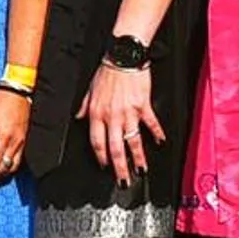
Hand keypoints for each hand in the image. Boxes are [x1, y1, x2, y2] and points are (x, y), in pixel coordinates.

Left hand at [0, 88, 29, 183]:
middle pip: (4, 168)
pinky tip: (2, 167)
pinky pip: (18, 159)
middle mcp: (15, 143)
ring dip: (2, 174)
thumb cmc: (0, 101)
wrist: (18, 90)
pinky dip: (9, 167)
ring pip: (13, 166)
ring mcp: (22, 142)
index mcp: (3, 137)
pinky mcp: (25, 140)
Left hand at [82, 61, 161, 186]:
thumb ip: (83, 106)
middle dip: (119, 167)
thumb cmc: (107, 72)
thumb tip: (78, 117)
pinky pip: (150, 125)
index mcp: (96, 113)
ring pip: (132, 141)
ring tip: (141, 170)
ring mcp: (128, 113)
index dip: (100, 157)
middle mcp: (111, 116)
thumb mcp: (89, 90)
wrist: (123, 57)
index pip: (96, 142)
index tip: (104, 167)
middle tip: (123, 180)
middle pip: (114, 148)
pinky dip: (156, 135)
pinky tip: (160, 143)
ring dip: (137, 158)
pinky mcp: (144, 106)